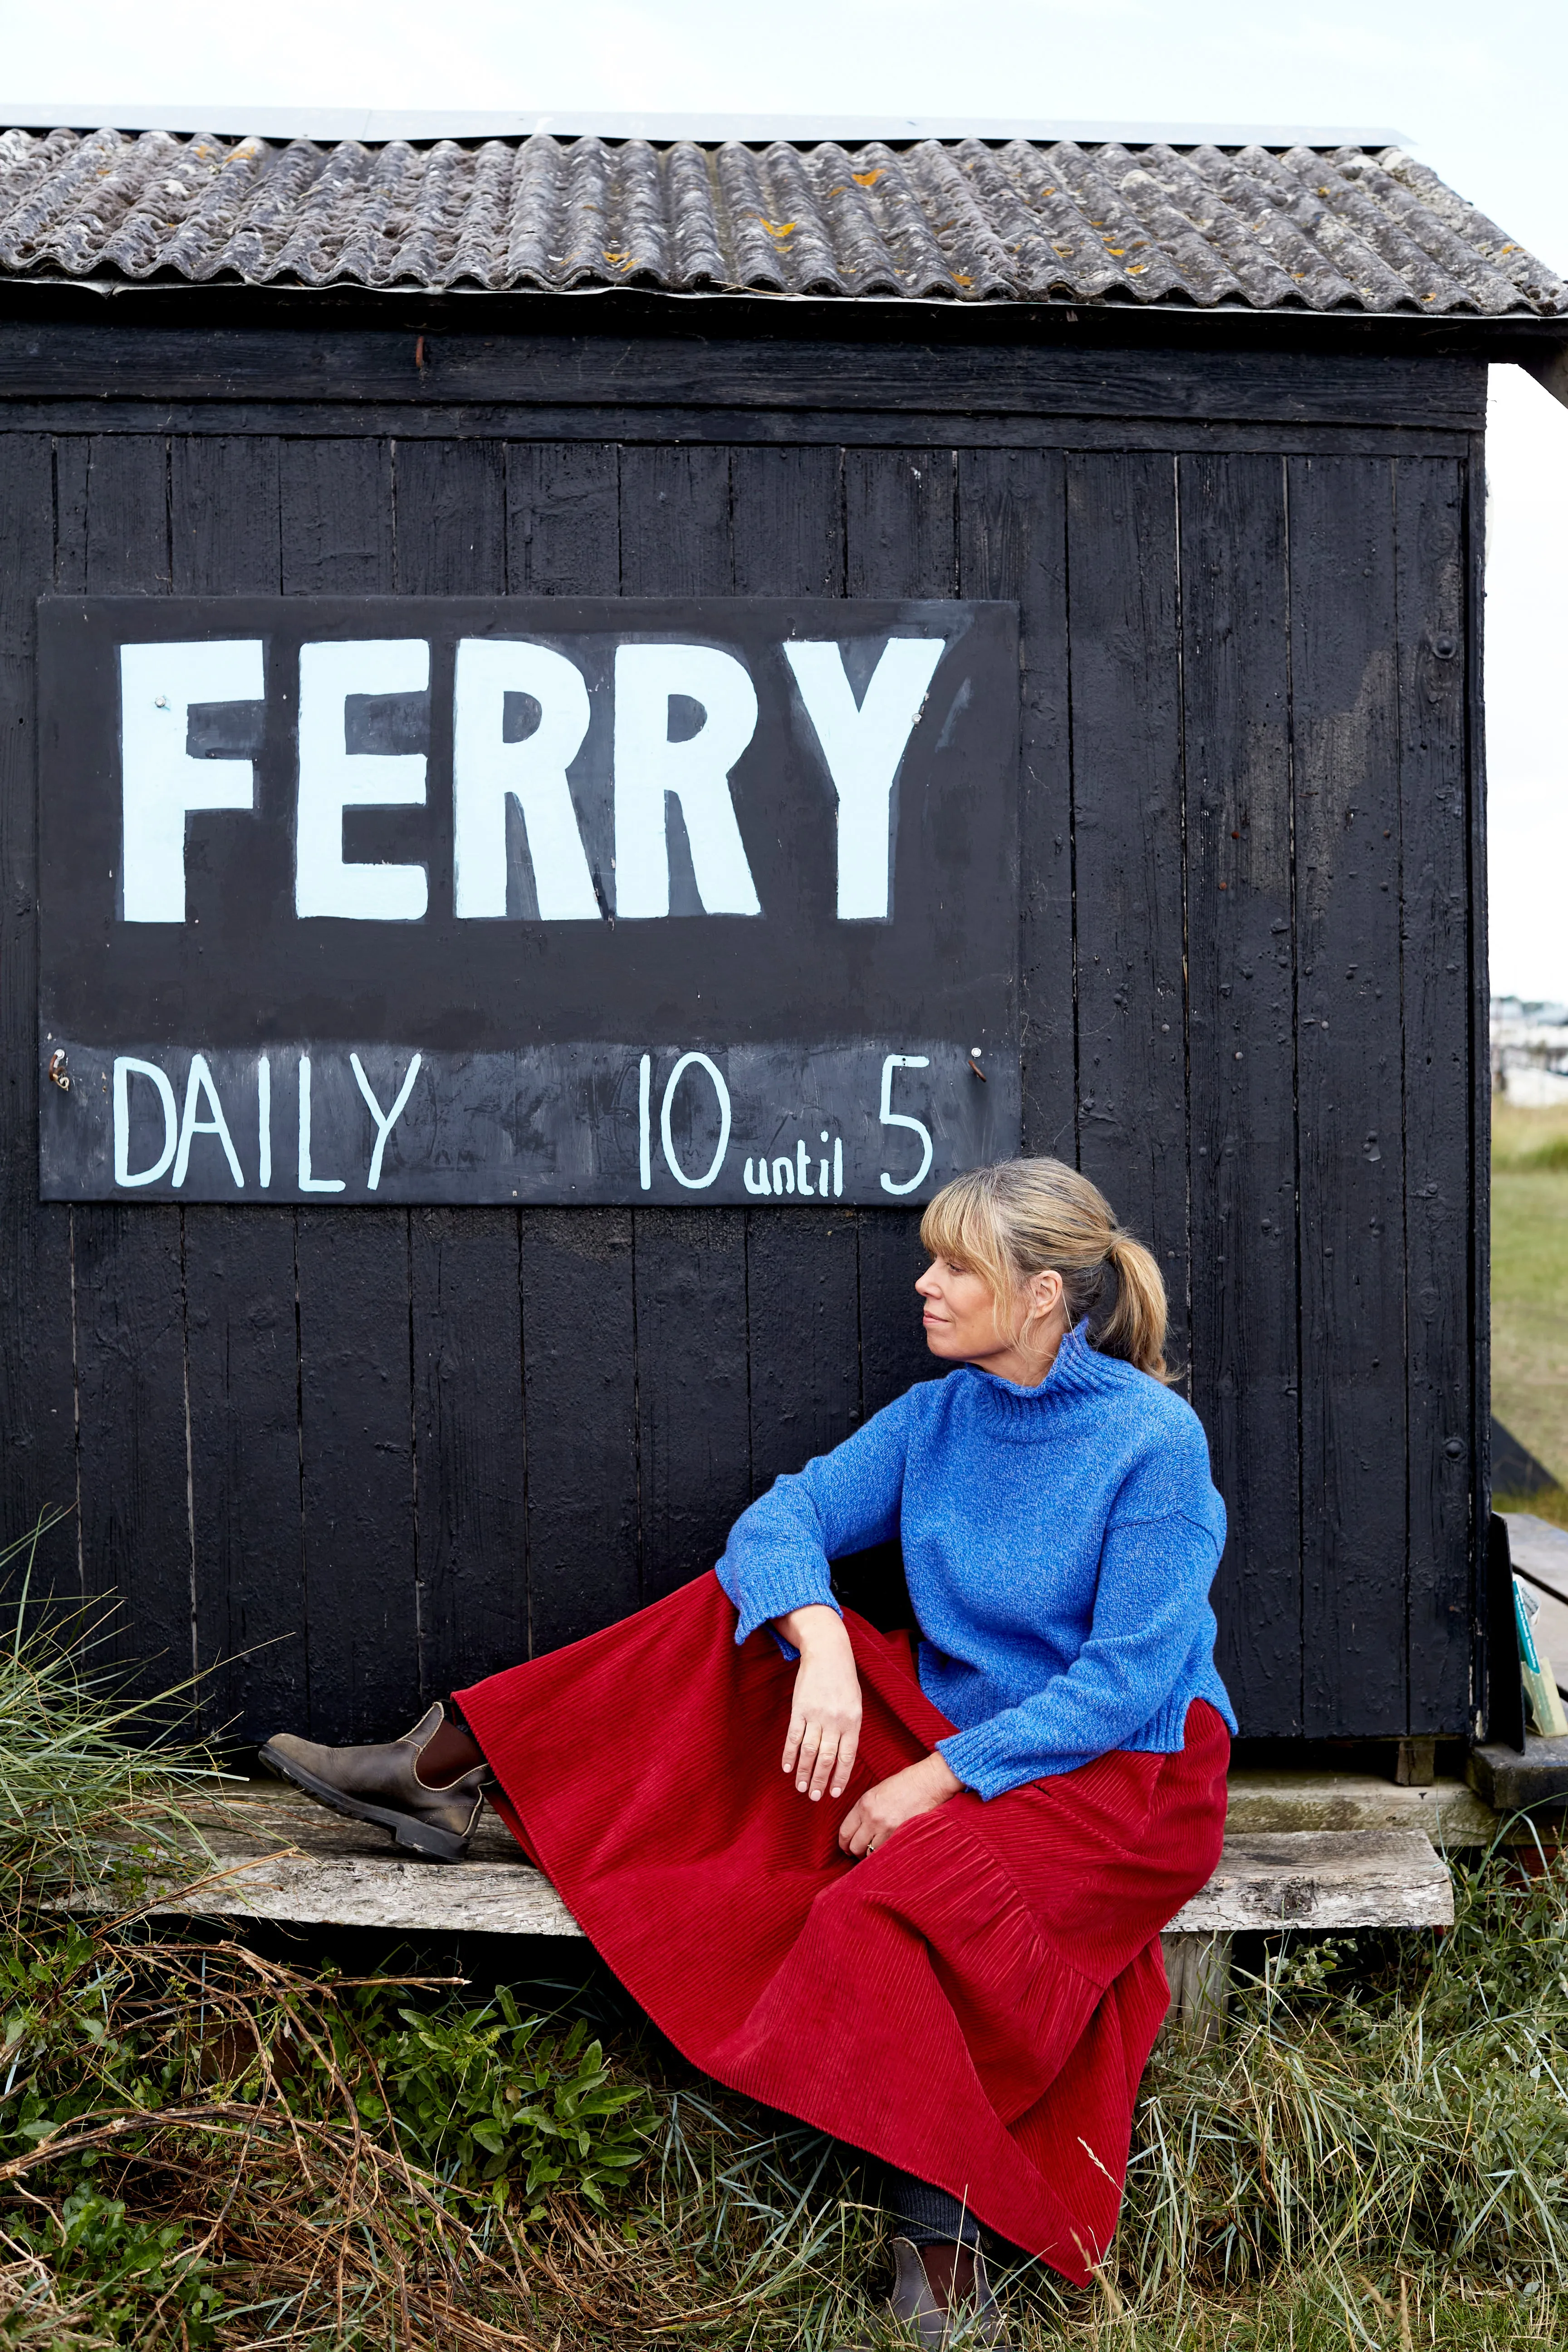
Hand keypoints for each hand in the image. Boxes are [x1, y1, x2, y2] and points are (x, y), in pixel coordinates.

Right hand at [777, 1605, 861, 1800]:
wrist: (828, 1653)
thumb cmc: (844, 1680)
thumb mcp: (855, 1704)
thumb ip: (849, 1729)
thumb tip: (843, 1756)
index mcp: (852, 1722)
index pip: (846, 1757)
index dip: (840, 1777)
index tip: (834, 1793)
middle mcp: (835, 1721)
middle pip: (827, 1758)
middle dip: (820, 1780)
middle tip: (814, 1797)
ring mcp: (816, 1715)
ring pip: (809, 1751)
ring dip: (803, 1772)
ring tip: (800, 1788)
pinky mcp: (800, 1709)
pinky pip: (793, 1736)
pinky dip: (789, 1754)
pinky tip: (786, 1767)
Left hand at [838, 1752, 962, 1857]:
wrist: (928, 1782)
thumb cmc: (904, 1784)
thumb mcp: (877, 1792)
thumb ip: (864, 1810)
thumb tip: (857, 1828)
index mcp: (863, 1804)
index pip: (844, 1832)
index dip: (843, 1844)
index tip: (846, 1847)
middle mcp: (872, 1817)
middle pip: (854, 1846)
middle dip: (855, 1852)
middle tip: (859, 1853)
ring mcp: (886, 1828)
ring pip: (869, 1853)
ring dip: (869, 1855)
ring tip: (873, 1853)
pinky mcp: (900, 1835)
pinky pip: (885, 1853)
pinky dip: (883, 1855)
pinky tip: (886, 1852)